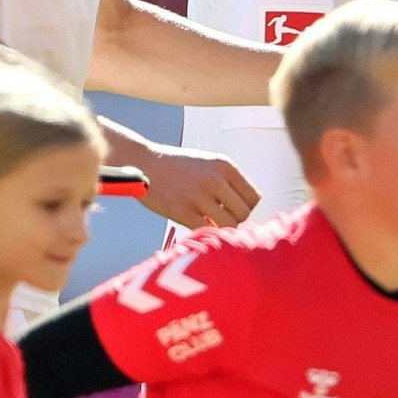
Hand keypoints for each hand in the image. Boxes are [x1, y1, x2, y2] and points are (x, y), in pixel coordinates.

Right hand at [133, 144, 259, 227]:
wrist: (143, 163)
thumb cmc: (177, 166)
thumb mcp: (208, 164)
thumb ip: (228, 182)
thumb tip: (245, 209)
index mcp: (225, 165)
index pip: (254, 197)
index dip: (245, 207)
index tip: (231, 209)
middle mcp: (215, 179)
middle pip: (244, 213)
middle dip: (234, 219)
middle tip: (218, 218)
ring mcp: (199, 195)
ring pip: (229, 225)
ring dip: (221, 229)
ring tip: (208, 222)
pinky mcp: (182, 211)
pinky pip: (207, 231)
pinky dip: (205, 234)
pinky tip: (196, 226)